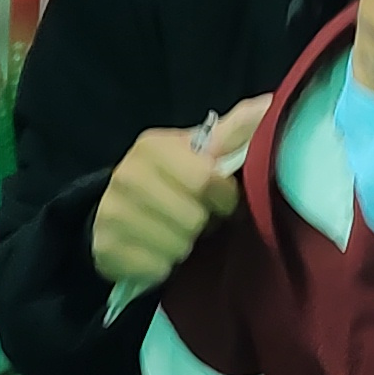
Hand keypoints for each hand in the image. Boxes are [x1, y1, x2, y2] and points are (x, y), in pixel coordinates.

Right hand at [90, 96, 266, 288]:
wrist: (119, 208)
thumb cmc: (173, 178)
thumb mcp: (201, 149)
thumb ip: (235, 130)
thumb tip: (268, 105)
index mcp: (152, 146)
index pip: (205, 179)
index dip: (225, 196)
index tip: (224, 199)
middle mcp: (125, 176)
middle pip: (192, 219)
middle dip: (203, 223)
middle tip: (197, 218)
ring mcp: (110, 213)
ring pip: (176, 247)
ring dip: (185, 246)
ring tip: (178, 232)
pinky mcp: (105, 248)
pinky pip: (156, 269)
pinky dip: (164, 266)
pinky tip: (158, 250)